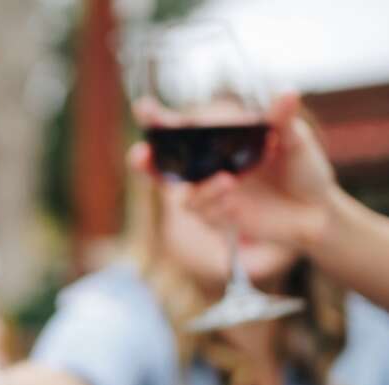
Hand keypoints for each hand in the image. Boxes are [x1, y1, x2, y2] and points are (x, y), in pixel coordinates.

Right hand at [131, 93, 340, 248]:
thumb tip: (287, 92)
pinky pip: (205, 215)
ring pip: (185, 196)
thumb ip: (282, 120)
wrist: (318, 212)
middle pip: (163, 167)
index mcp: (220, 143)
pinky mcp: (221, 218)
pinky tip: (235, 203)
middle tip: (139, 155)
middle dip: (145, 162)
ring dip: (201, 189)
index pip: (180, 130)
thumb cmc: (304, 171)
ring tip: (228, 182)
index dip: (157, 120)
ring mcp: (212, 195)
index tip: (144, 108)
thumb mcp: (296, 141)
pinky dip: (216, 207)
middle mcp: (209, 169)